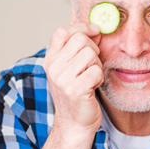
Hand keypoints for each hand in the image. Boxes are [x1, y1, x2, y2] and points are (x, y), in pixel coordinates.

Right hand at [43, 23, 103, 137]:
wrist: (74, 124)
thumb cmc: (76, 94)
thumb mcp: (70, 68)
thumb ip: (77, 47)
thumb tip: (93, 25)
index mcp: (50, 60)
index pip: (62, 31)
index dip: (81, 27)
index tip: (95, 31)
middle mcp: (52, 68)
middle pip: (81, 40)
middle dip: (94, 50)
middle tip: (92, 65)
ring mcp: (62, 79)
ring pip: (91, 54)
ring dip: (97, 65)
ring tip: (91, 78)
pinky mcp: (75, 90)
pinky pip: (96, 71)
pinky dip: (100, 78)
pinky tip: (93, 87)